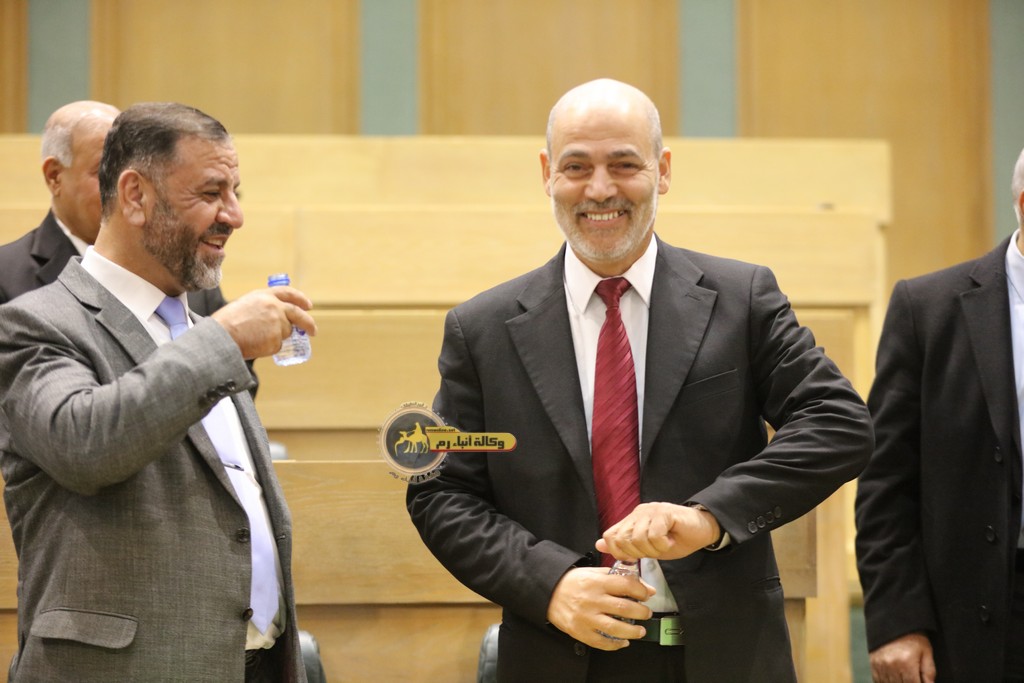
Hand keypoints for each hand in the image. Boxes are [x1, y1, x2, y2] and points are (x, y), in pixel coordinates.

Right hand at [211, 286, 316, 359]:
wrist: (221, 336)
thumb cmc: (226, 322)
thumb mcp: (245, 305)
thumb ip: (263, 307)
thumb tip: (278, 318)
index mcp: (265, 295)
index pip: (288, 293)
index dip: (300, 299)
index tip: (308, 306)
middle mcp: (275, 307)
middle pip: (298, 314)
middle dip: (308, 323)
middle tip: (313, 331)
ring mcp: (278, 324)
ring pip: (286, 332)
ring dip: (277, 337)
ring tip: (256, 337)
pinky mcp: (276, 340)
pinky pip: (277, 346)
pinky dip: (269, 348)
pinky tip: (255, 344)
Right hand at [546, 567, 654, 650]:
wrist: (548, 592)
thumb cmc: (572, 582)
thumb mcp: (593, 572)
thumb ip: (617, 577)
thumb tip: (644, 586)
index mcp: (596, 582)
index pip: (625, 585)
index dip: (641, 590)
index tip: (646, 594)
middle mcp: (592, 600)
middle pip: (624, 608)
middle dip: (641, 612)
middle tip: (646, 613)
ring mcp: (586, 617)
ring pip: (615, 627)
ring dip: (633, 631)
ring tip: (640, 631)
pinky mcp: (580, 631)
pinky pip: (601, 642)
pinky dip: (615, 644)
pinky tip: (623, 641)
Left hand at [595, 502, 719, 560]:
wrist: (704, 529)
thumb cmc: (677, 538)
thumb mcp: (649, 548)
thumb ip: (626, 546)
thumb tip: (599, 544)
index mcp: (632, 520)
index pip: (610, 537)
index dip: (620, 553)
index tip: (637, 558)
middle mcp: (638, 513)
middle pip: (622, 540)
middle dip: (638, 554)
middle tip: (655, 552)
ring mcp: (650, 511)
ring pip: (638, 539)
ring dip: (653, 550)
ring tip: (665, 545)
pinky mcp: (663, 513)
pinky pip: (654, 536)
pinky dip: (663, 545)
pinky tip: (671, 540)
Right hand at [869, 633, 935, 682]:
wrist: (894, 621)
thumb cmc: (913, 637)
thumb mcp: (926, 652)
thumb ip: (929, 672)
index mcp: (906, 662)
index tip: (920, 681)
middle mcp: (891, 664)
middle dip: (908, 682)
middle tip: (912, 678)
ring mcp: (880, 664)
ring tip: (903, 677)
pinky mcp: (873, 663)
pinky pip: (878, 680)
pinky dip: (886, 682)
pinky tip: (894, 679)